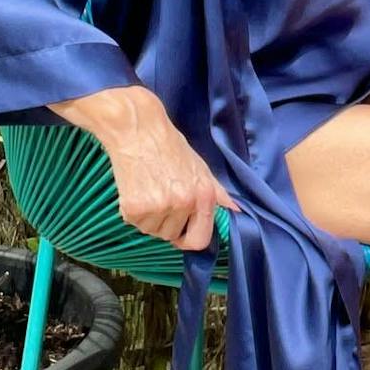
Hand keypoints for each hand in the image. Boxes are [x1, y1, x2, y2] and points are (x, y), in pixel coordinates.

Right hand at [103, 113, 242, 250]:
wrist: (138, 130)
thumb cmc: (170, 147)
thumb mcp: (200, 168)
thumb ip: (218, 193)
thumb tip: (236, 211)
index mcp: (204, 195)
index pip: (201, 240)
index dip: (189, 239)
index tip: (181, 233)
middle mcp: (184, 204)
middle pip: (172, 235)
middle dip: (166, 223)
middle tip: (160, 198)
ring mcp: (159, 207)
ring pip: (152, 231)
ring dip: (149, 218)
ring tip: (148, 190)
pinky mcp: (135, 208)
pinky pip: (135, 224)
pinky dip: (133, 212)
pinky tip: (136, 189)